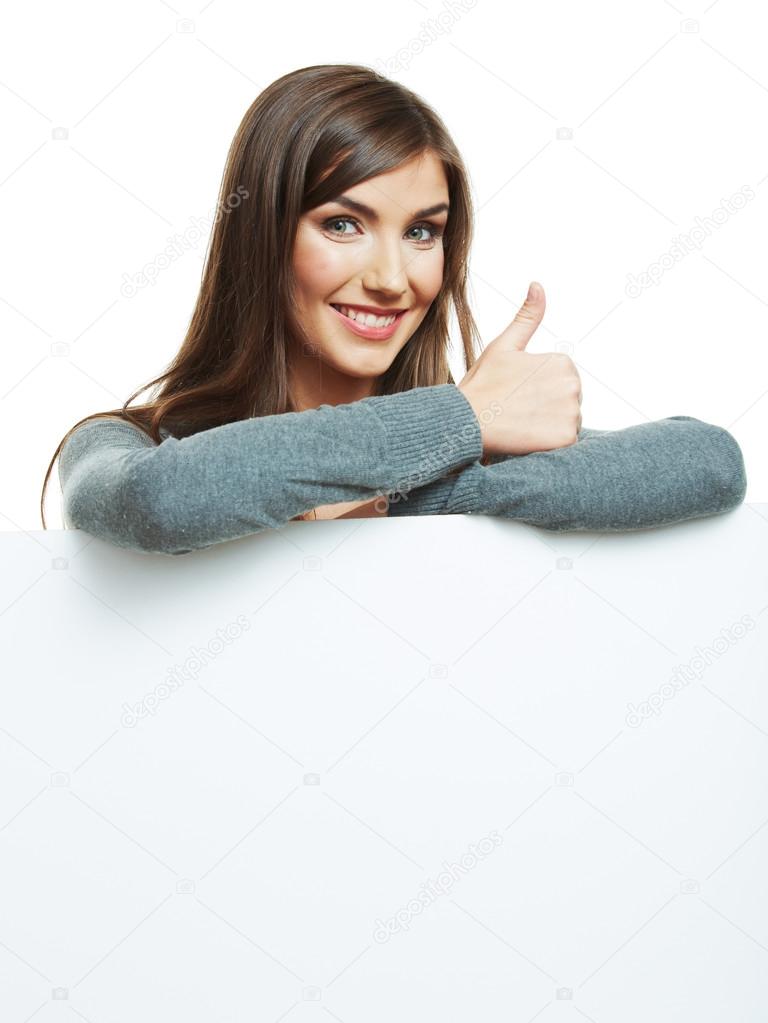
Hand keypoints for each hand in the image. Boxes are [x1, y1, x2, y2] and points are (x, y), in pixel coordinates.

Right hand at [458, 282, 581, 456]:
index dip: (536, 392)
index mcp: (562, 362)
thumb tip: (538, 285)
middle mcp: (573, 384)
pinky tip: (528, 439)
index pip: (560, 384)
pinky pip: (565, 444)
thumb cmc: (481, 385)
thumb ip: (527, 317)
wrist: (465, 421)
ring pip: (567, 423)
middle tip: (516, 411)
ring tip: (520, 425)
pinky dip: (549, 444)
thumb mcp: (503, 346)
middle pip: (567, 403)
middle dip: (545, 409)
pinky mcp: (566, 438)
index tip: (515, 395)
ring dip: (547, 428)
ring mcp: (571, 412)